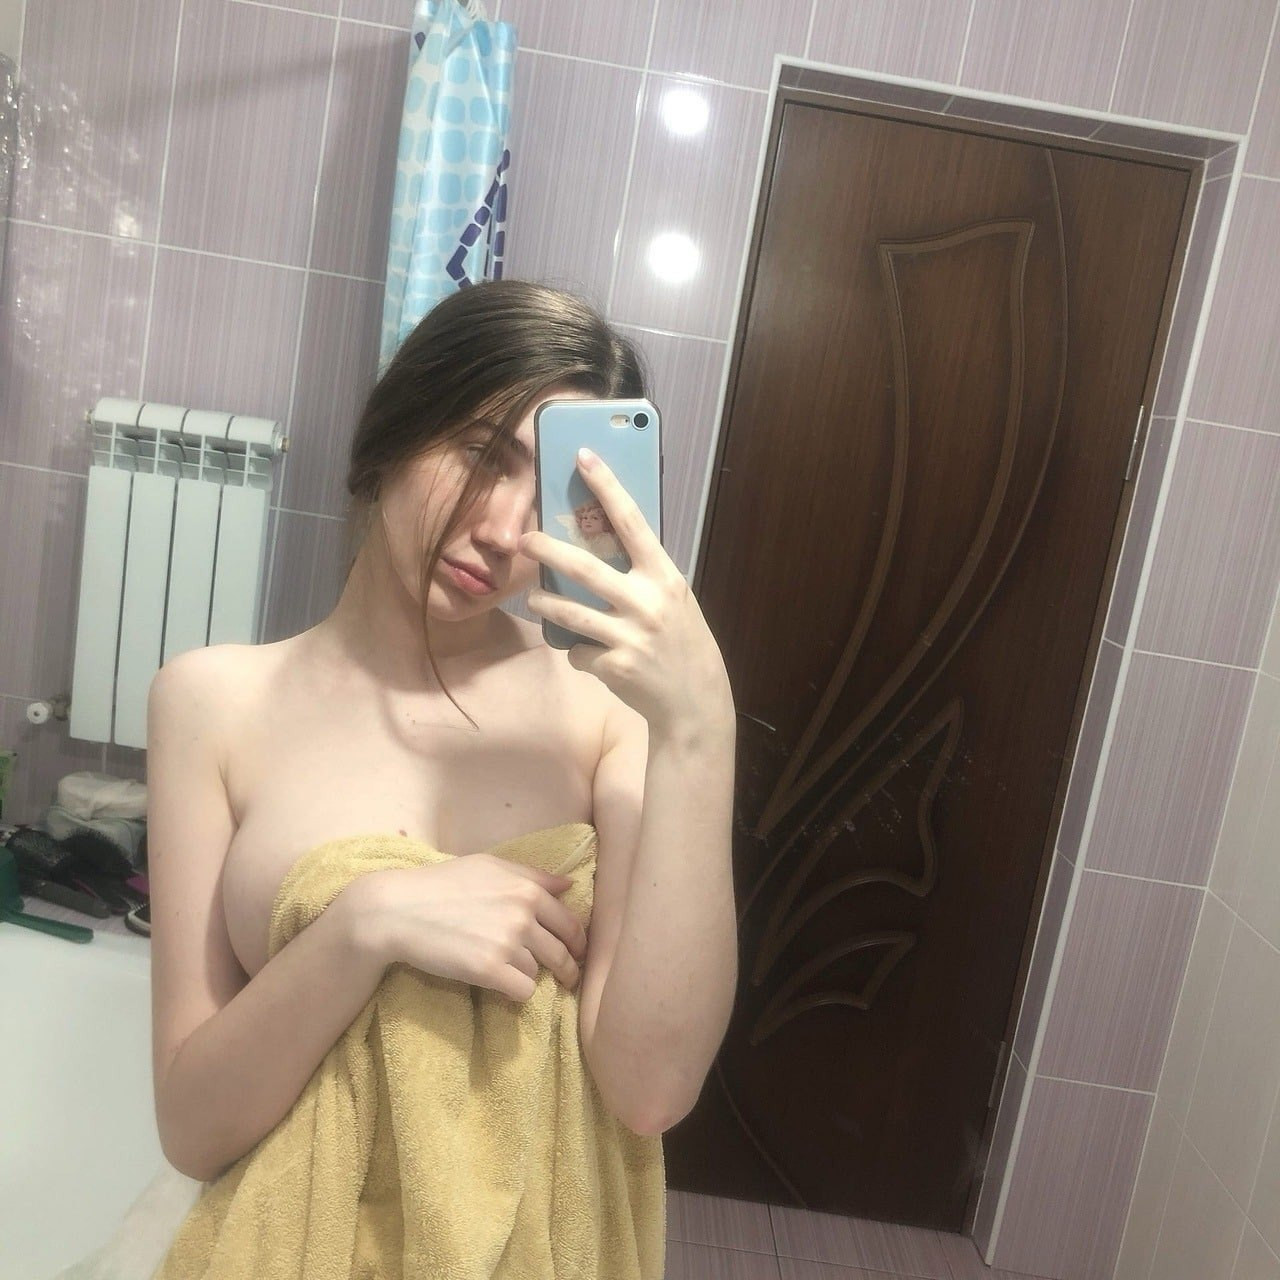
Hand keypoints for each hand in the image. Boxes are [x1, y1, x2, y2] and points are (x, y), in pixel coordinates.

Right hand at [347, 857, 588, 1002]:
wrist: (399, 910)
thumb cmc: (442, 883)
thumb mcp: (489, 866)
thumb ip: (532, 875)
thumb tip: (568, 885)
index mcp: (527, 889)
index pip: (570, 921)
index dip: (578, 941)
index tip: (578, 952)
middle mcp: (523, 915)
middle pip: (562, 951)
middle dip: (569, 967)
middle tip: (569, 978)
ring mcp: (507, 943)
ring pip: (539, 971)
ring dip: (530, 974)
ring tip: (513, 972)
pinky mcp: (489, 971)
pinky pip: (523, 991)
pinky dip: (516, 991)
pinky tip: (503, 984)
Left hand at [519, 446, 733, 740]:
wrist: (695, 701)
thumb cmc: (681, 642)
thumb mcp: (673, 599)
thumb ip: (643, 576)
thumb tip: (602, 546)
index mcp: (664, 576)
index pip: (632, 521)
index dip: (606, 486)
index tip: (583, 456)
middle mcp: (646, 602)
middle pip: (584, 567)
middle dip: (547, 549)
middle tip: (524, 538)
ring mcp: (629, 636)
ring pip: (568, 612)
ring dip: (544, 603)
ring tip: (533, 597)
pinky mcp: (613, 665)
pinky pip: (577, 651)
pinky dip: (578, 652)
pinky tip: (590, 656)